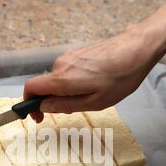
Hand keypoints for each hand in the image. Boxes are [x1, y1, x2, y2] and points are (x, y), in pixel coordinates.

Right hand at [23, 20, 165, 121]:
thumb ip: (65, 105)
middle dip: (52, 101)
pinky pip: (66, 72)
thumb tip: (44, 107)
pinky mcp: (77, 54)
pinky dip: (71, 83)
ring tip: (89, 97)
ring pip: (56, 80)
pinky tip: (92, 86)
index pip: (30, 88)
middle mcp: (61, 65)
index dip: (28, 104)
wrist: (137, 49)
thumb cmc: (120, 77)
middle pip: (44, 85)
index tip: (37, 116)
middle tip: (73, 111)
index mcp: (62, 79)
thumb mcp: (94, 102)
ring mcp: (69, 57)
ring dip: (64, 93)